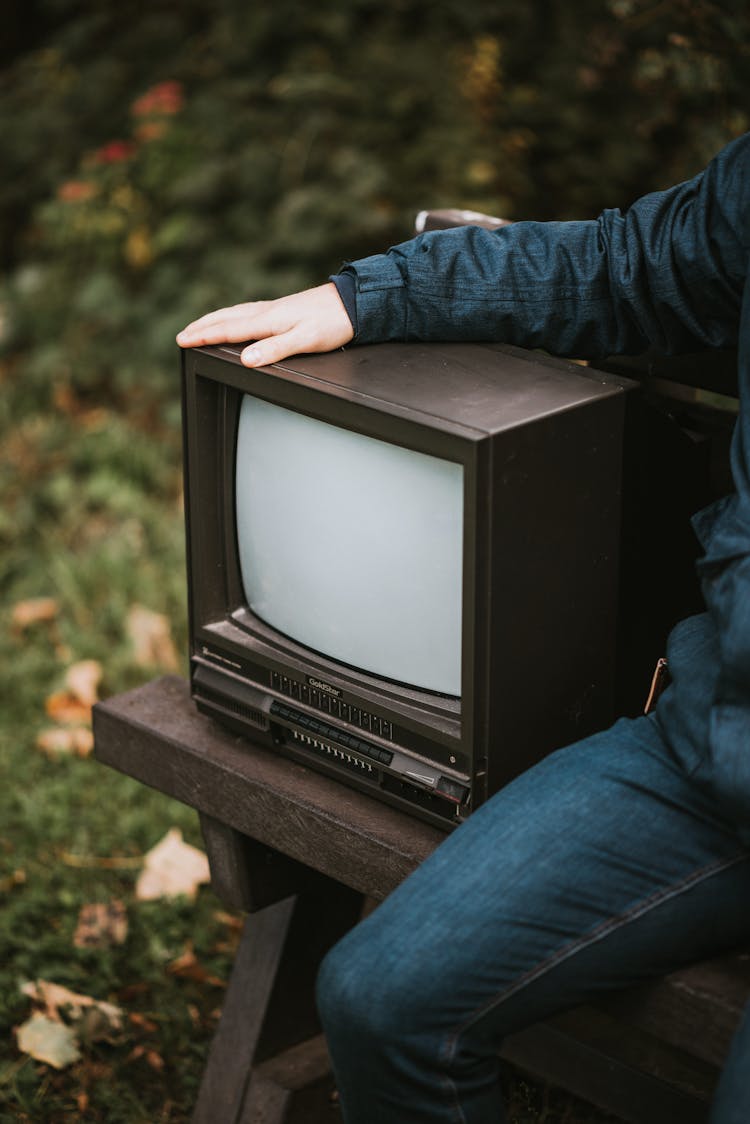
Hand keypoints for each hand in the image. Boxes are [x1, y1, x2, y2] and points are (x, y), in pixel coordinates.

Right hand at [176, 283, 353, 366]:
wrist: (354, 303)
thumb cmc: (332, 323)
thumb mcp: (305, 340)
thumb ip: (275, 350)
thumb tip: (246, 359)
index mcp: (268, 320)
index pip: (228, 330)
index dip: (203, 336)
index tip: (182, 341)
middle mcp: (268, 312)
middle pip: (226, 318)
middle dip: (202, 327)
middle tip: (181, 334)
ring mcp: (275, 309)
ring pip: (236, 313)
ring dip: (215, 319)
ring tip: (200, 325)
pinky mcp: (284, 309)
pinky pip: (248, 312)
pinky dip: (232, 316)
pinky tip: (236, 318)